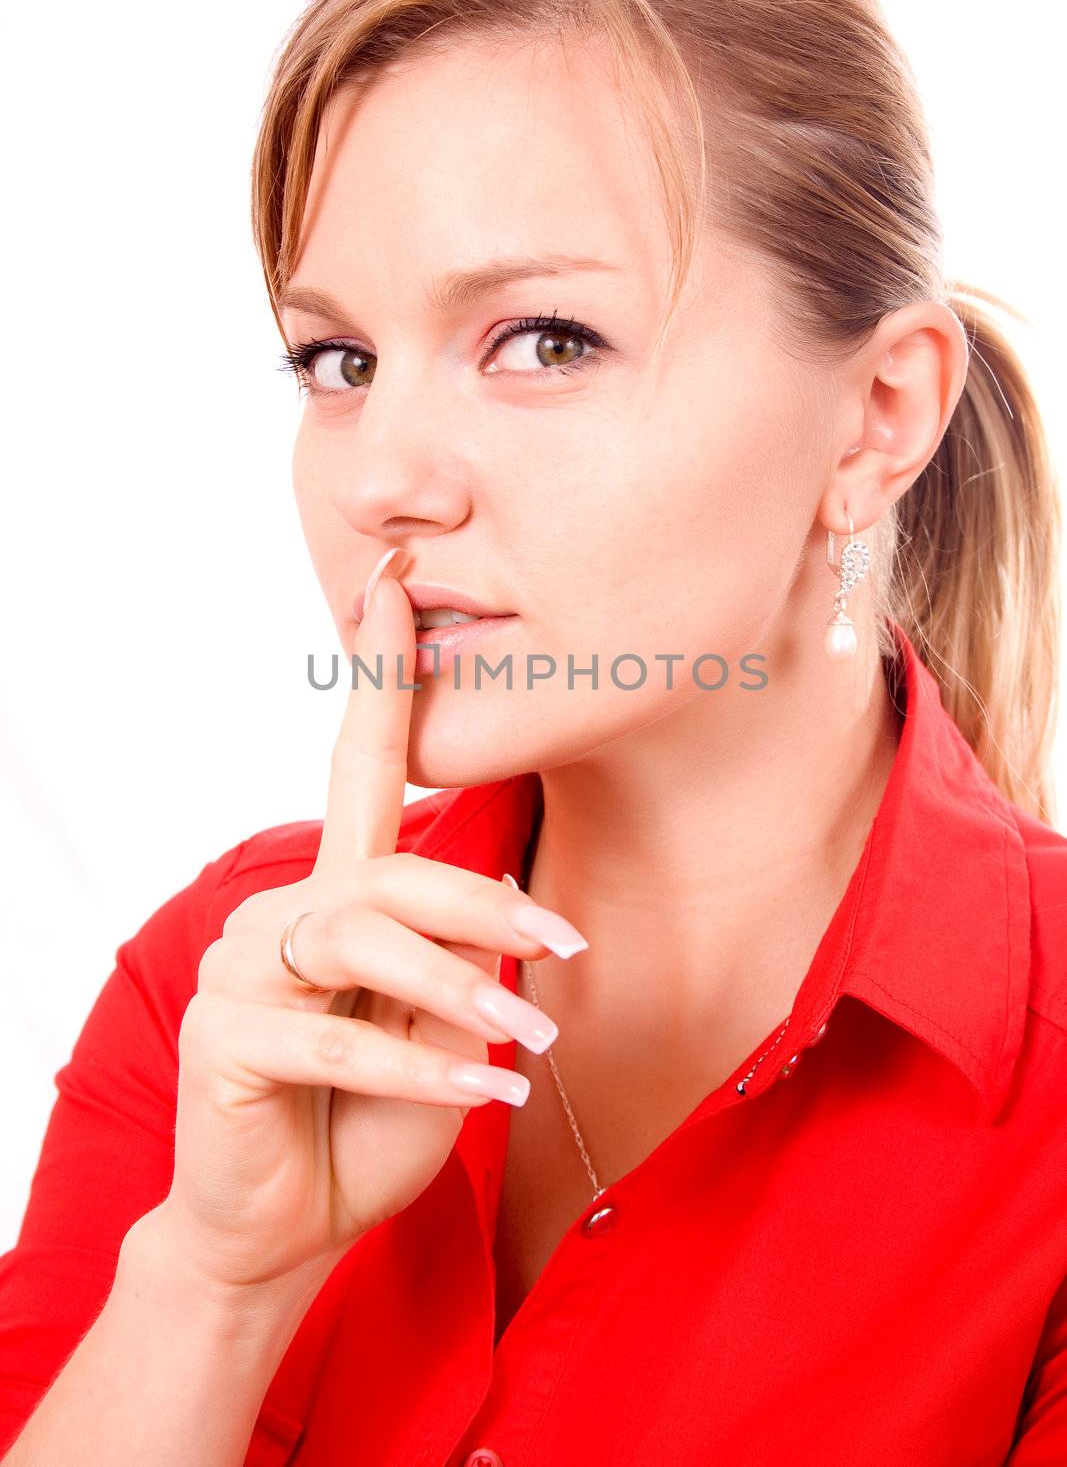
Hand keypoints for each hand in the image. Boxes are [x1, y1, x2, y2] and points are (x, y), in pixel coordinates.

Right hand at [150, 548, 585, 1294]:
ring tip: (525, 1038)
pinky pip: (333, 1039)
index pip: (359, 764)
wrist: (287, 1222)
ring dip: (455, 989)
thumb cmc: (371, 1115)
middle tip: (564, 944)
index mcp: (341, 893)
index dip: (378, 676)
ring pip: (357, 941)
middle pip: (386, 868)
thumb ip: (463, 963)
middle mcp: (286, 913)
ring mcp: (244, 971)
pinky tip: (482, 1094)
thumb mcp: (442, 1031)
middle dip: (480, 902)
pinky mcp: (222, 1039)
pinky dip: (417, 1068)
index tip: (393, 585)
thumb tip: (506, 913)